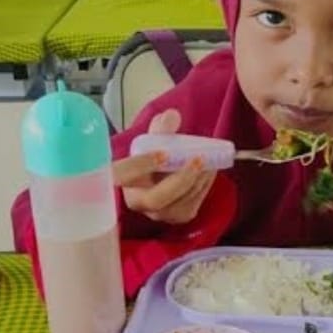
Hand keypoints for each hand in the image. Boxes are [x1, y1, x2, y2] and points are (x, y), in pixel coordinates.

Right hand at [116, 110, 216, 224]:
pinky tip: (210, 172)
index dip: (142, 164)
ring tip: (209, 161)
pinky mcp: (177, 217)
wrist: (165, 173)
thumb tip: (172, 116)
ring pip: (178, 204)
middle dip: (180, 180)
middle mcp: (137, 201)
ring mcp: (157, 213)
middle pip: (156, 198)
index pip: (123, 174)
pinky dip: (203, 187)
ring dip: (197, 181)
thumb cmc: (155, 154)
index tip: (164, 152)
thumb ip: (161, 127)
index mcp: (123, 179)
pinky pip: (191, 205)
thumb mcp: (155, 137)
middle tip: (199, 159)